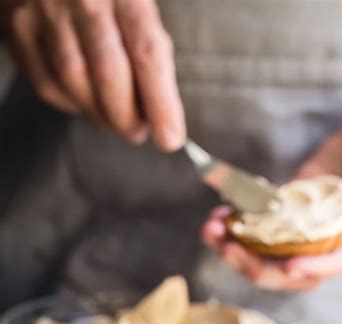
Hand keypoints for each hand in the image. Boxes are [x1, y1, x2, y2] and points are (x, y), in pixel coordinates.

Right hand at [2, 0, 184, 149]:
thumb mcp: (134, 5)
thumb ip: (150, 52)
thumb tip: (162, 115)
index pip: (147, 52)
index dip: (161, 102)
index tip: (170, 139)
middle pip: (109, 73)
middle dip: (127, 116)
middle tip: (137, 132)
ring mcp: (45, 9)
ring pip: (75, 83)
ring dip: (101, 115)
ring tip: (115, 120)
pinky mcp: (18, 27)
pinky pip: (47, 85)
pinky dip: (71, 104)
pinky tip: (84, 100)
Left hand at [201, 97, 341, 290]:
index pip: (337, 262)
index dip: (312, 268)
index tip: (288, 266)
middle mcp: (332, 239)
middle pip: (290, 269)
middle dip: (255, 263)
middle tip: (225, 244)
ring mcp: (308, 226)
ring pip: (267, 252)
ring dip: (236, 247)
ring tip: (210, 228)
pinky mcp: (291, 208)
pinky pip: (260, 224)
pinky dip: (238, 221)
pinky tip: (219, 210)